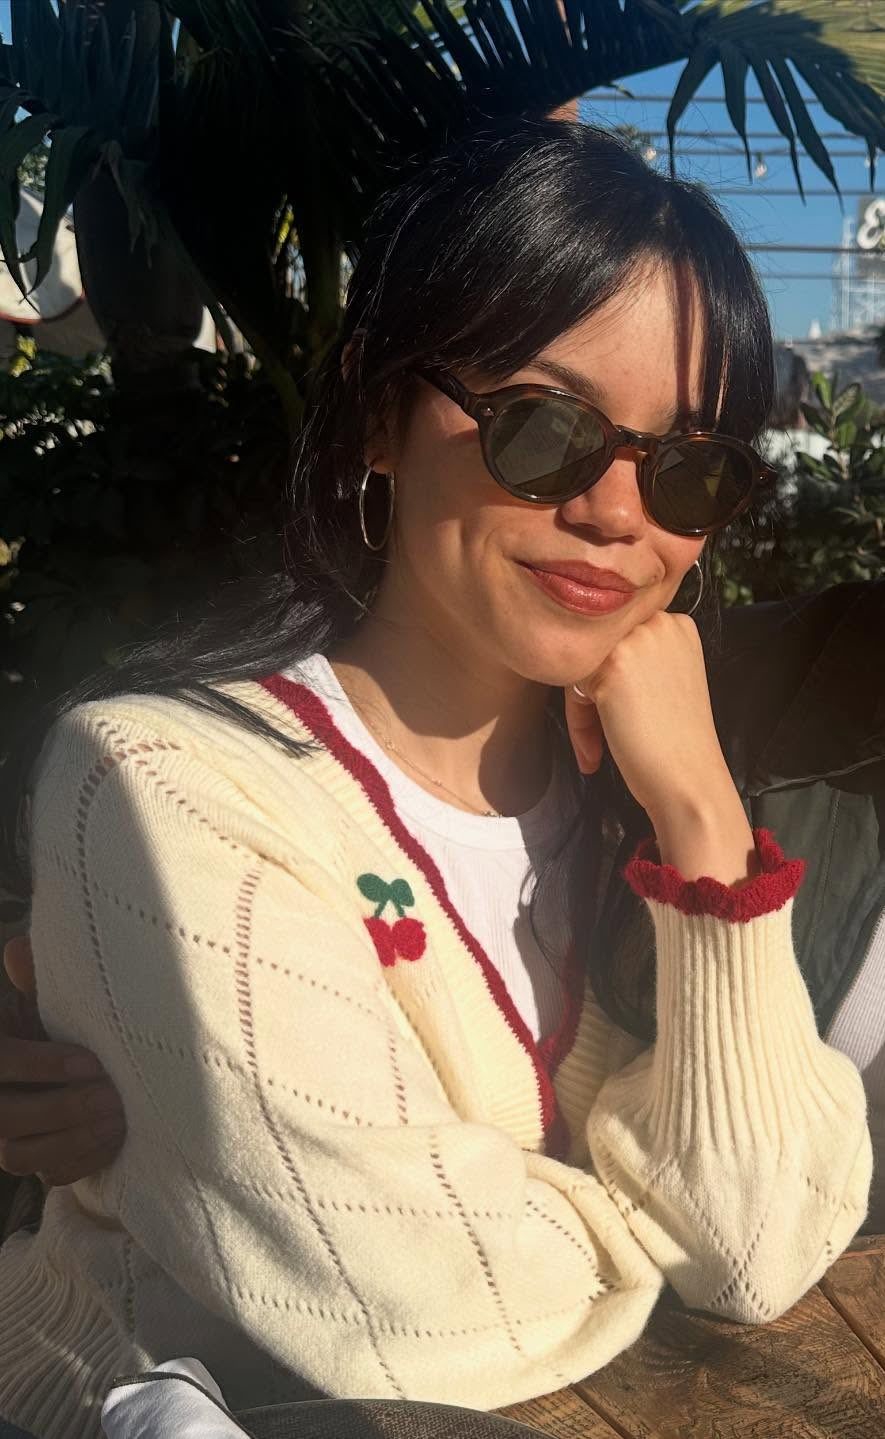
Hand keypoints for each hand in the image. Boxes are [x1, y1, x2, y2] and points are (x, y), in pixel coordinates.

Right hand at [0, 935, 125, 1185]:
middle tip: (113, 1094)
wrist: (58, 1076)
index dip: (44, 1065)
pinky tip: (117, 1139)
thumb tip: (18, 948)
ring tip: (120, 1117)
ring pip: (21, 1155)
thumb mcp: (40, 1005)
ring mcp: (3, 1141)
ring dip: (74, 1139)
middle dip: (65, 1107)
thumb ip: (33, 980)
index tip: (93, 1061)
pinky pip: (48, 1175)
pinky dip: (82, 1160)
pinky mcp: (30, 1164)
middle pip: (9, 1118)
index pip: (2, 1062)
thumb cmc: (50, 1029)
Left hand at [564, 612, 755, 883]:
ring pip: (582, 664)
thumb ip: (638, 655)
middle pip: (598, 649)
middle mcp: (659, 622)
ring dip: (582, 708)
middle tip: (601, 733)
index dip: (610, 678)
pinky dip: (577, 721)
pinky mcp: (613, 666)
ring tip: (597, 745)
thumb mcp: (668, 677)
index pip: (619, 638)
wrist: (688, 778)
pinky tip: (595, 751)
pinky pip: (572, 684)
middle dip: (591, 690)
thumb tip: (584, 649)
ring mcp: (636, 641)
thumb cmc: (675, 741)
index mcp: (677, 623)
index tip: (615, 713)